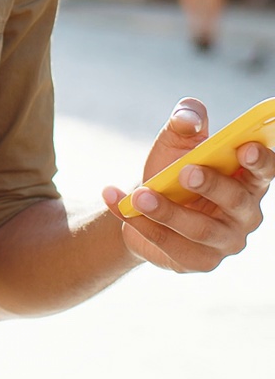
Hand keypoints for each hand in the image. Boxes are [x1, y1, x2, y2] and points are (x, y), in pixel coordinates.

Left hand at [102, 98, 274, 272]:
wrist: (145, 204)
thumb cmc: (173, 168)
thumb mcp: (177, 140)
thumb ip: (185, 121)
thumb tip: (188, 117)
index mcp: (249, 179)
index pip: (265, 170)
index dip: (260, 160)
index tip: (244, 147)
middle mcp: (245, 214)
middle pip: (236, 201)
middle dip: (210, 185)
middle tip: (184, 171)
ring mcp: (224, 242)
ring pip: (199, 229)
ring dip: (166, 211)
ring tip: (138, 194)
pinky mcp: (198, 261)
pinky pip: (170, 245)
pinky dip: (142, 224)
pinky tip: (119, 203)